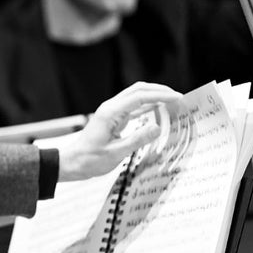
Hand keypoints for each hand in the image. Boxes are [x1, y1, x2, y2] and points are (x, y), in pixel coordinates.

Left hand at [58, 82, 181, 181]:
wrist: (73, 162)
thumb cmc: (91, 160)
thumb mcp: (116, 153)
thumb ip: (137, 140)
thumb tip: (158, 127)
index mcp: (110, 113)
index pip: (140, 97)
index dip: (160, 96)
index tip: (178, 98)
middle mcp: (111, 108)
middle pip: (138, 90)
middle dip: (159, 91)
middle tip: (178, 97)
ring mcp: (112, 112)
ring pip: (135, 96)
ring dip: (153, 96)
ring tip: (172, 102)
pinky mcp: (113, 118)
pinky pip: (133, 107)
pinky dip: (147, 106)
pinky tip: (158, 110)